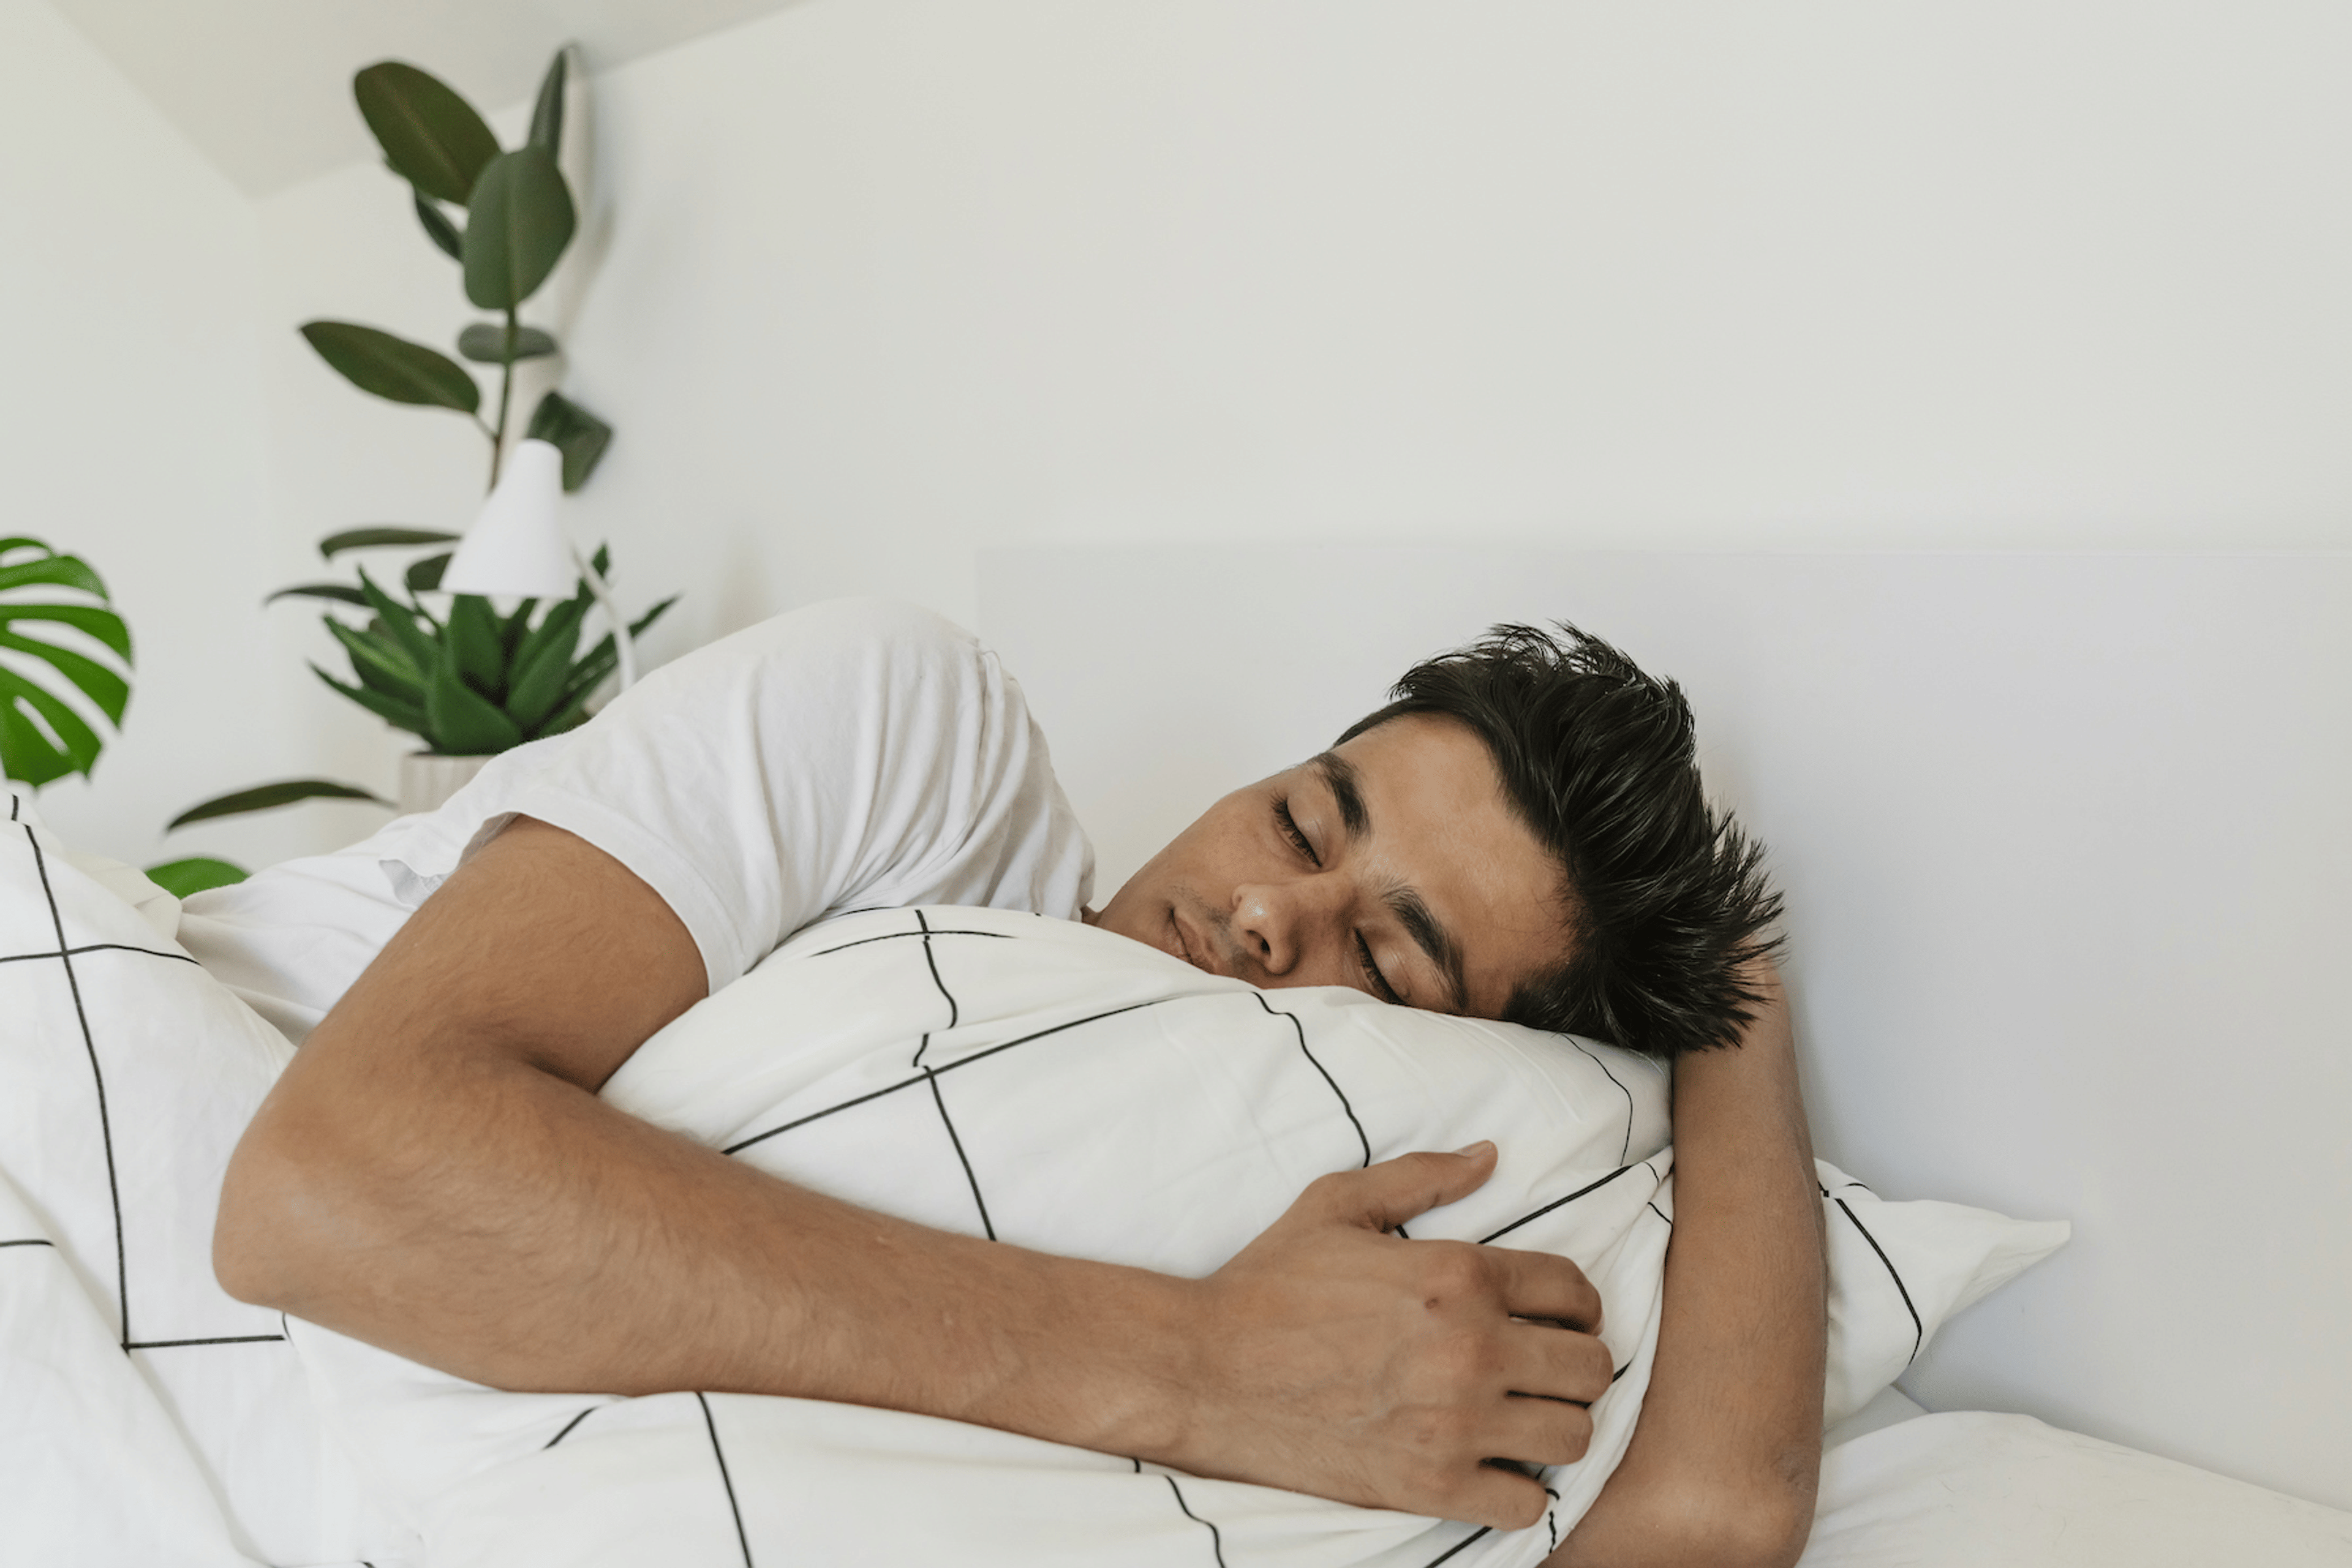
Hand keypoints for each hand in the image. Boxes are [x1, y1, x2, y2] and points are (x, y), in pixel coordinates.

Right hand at [1167, 1142, 1611, 1527]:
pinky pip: (1530, 1504)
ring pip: (1574, 1435)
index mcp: (1457, 1273)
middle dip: (1576, 1363)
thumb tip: (1488, 1156)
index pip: (1575, 1292)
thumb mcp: (1338, 1204)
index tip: (1556, 1318)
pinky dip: (1520, 1489)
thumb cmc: (1269, 1283)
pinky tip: (1490, 1465)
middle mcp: (1470, 1347)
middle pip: (1593, 1368)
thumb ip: (1422, 1177)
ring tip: (1521, 1416)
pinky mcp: (1431, 1484)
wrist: (1204, 1370)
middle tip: (1542, 1368)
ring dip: (1555, 1425)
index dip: (1576, 1304)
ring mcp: (1454, 1422)